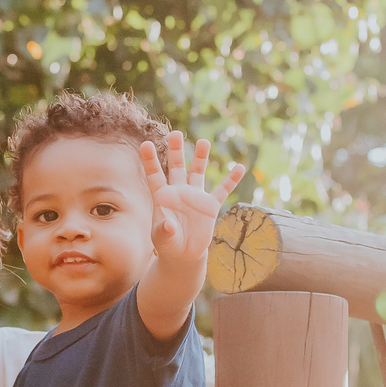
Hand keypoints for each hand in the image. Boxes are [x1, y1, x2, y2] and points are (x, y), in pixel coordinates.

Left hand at [140, 133, 244, 268]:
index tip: (145, 144)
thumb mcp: (162, 239)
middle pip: (176, 166)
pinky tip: (240, 167)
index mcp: (162, 197)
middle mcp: (178, 192)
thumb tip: (168, 225)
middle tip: (176, 133)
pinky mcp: (210, 206)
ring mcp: (195, 197)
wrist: (183, 254)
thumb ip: (163, 231)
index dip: (150, 160)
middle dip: (176, 150)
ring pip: (198, 172)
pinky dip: (231, 180)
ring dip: (201, 157)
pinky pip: (222, 190)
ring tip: (203, 142)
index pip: (155, 175)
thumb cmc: (168, 244)